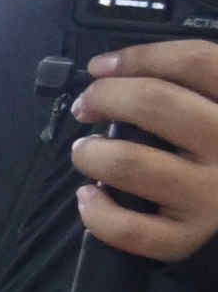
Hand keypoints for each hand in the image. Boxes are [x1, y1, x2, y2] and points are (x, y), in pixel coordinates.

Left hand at [70, 39, 217, 264]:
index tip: (102, 66)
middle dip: (105, 96)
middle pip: (156, 102)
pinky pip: (131, 228)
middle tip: (86, 106)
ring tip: (86, 151)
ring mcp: (212, 193)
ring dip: (91, 153)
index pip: (196, 61)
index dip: (140, 57)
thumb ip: (185, 86)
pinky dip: (97, 213)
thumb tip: (111, 69)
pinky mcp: (192, 235)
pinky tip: (89, 197)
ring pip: (130, 162)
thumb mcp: (216, 110)